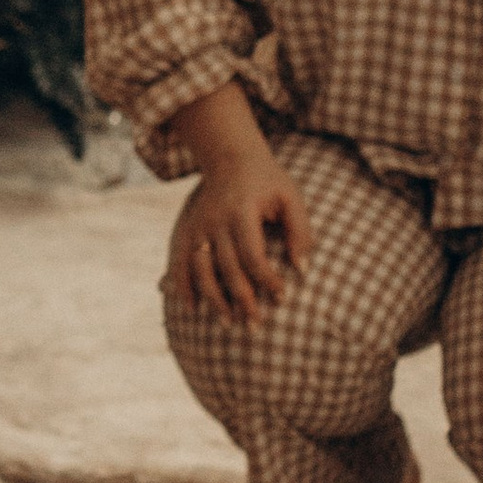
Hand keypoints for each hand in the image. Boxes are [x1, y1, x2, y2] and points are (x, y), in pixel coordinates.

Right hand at [173, 156, 314, 322]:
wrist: (229, 157)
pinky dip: (183, 287)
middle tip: (256, 325)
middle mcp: (215, 221)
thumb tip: (302, 269)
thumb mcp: (291, 197)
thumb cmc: (267, 181)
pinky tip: (192, 308)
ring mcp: (198, 227)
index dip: (267, 280)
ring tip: (228, 323)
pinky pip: (180, 263)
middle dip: (243, 299)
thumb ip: (301, 231)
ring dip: (214, 300)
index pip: (253, 255)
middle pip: (228, 269)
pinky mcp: (187, 231)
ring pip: (202, 271)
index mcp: (241, 212)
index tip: (282, 297)